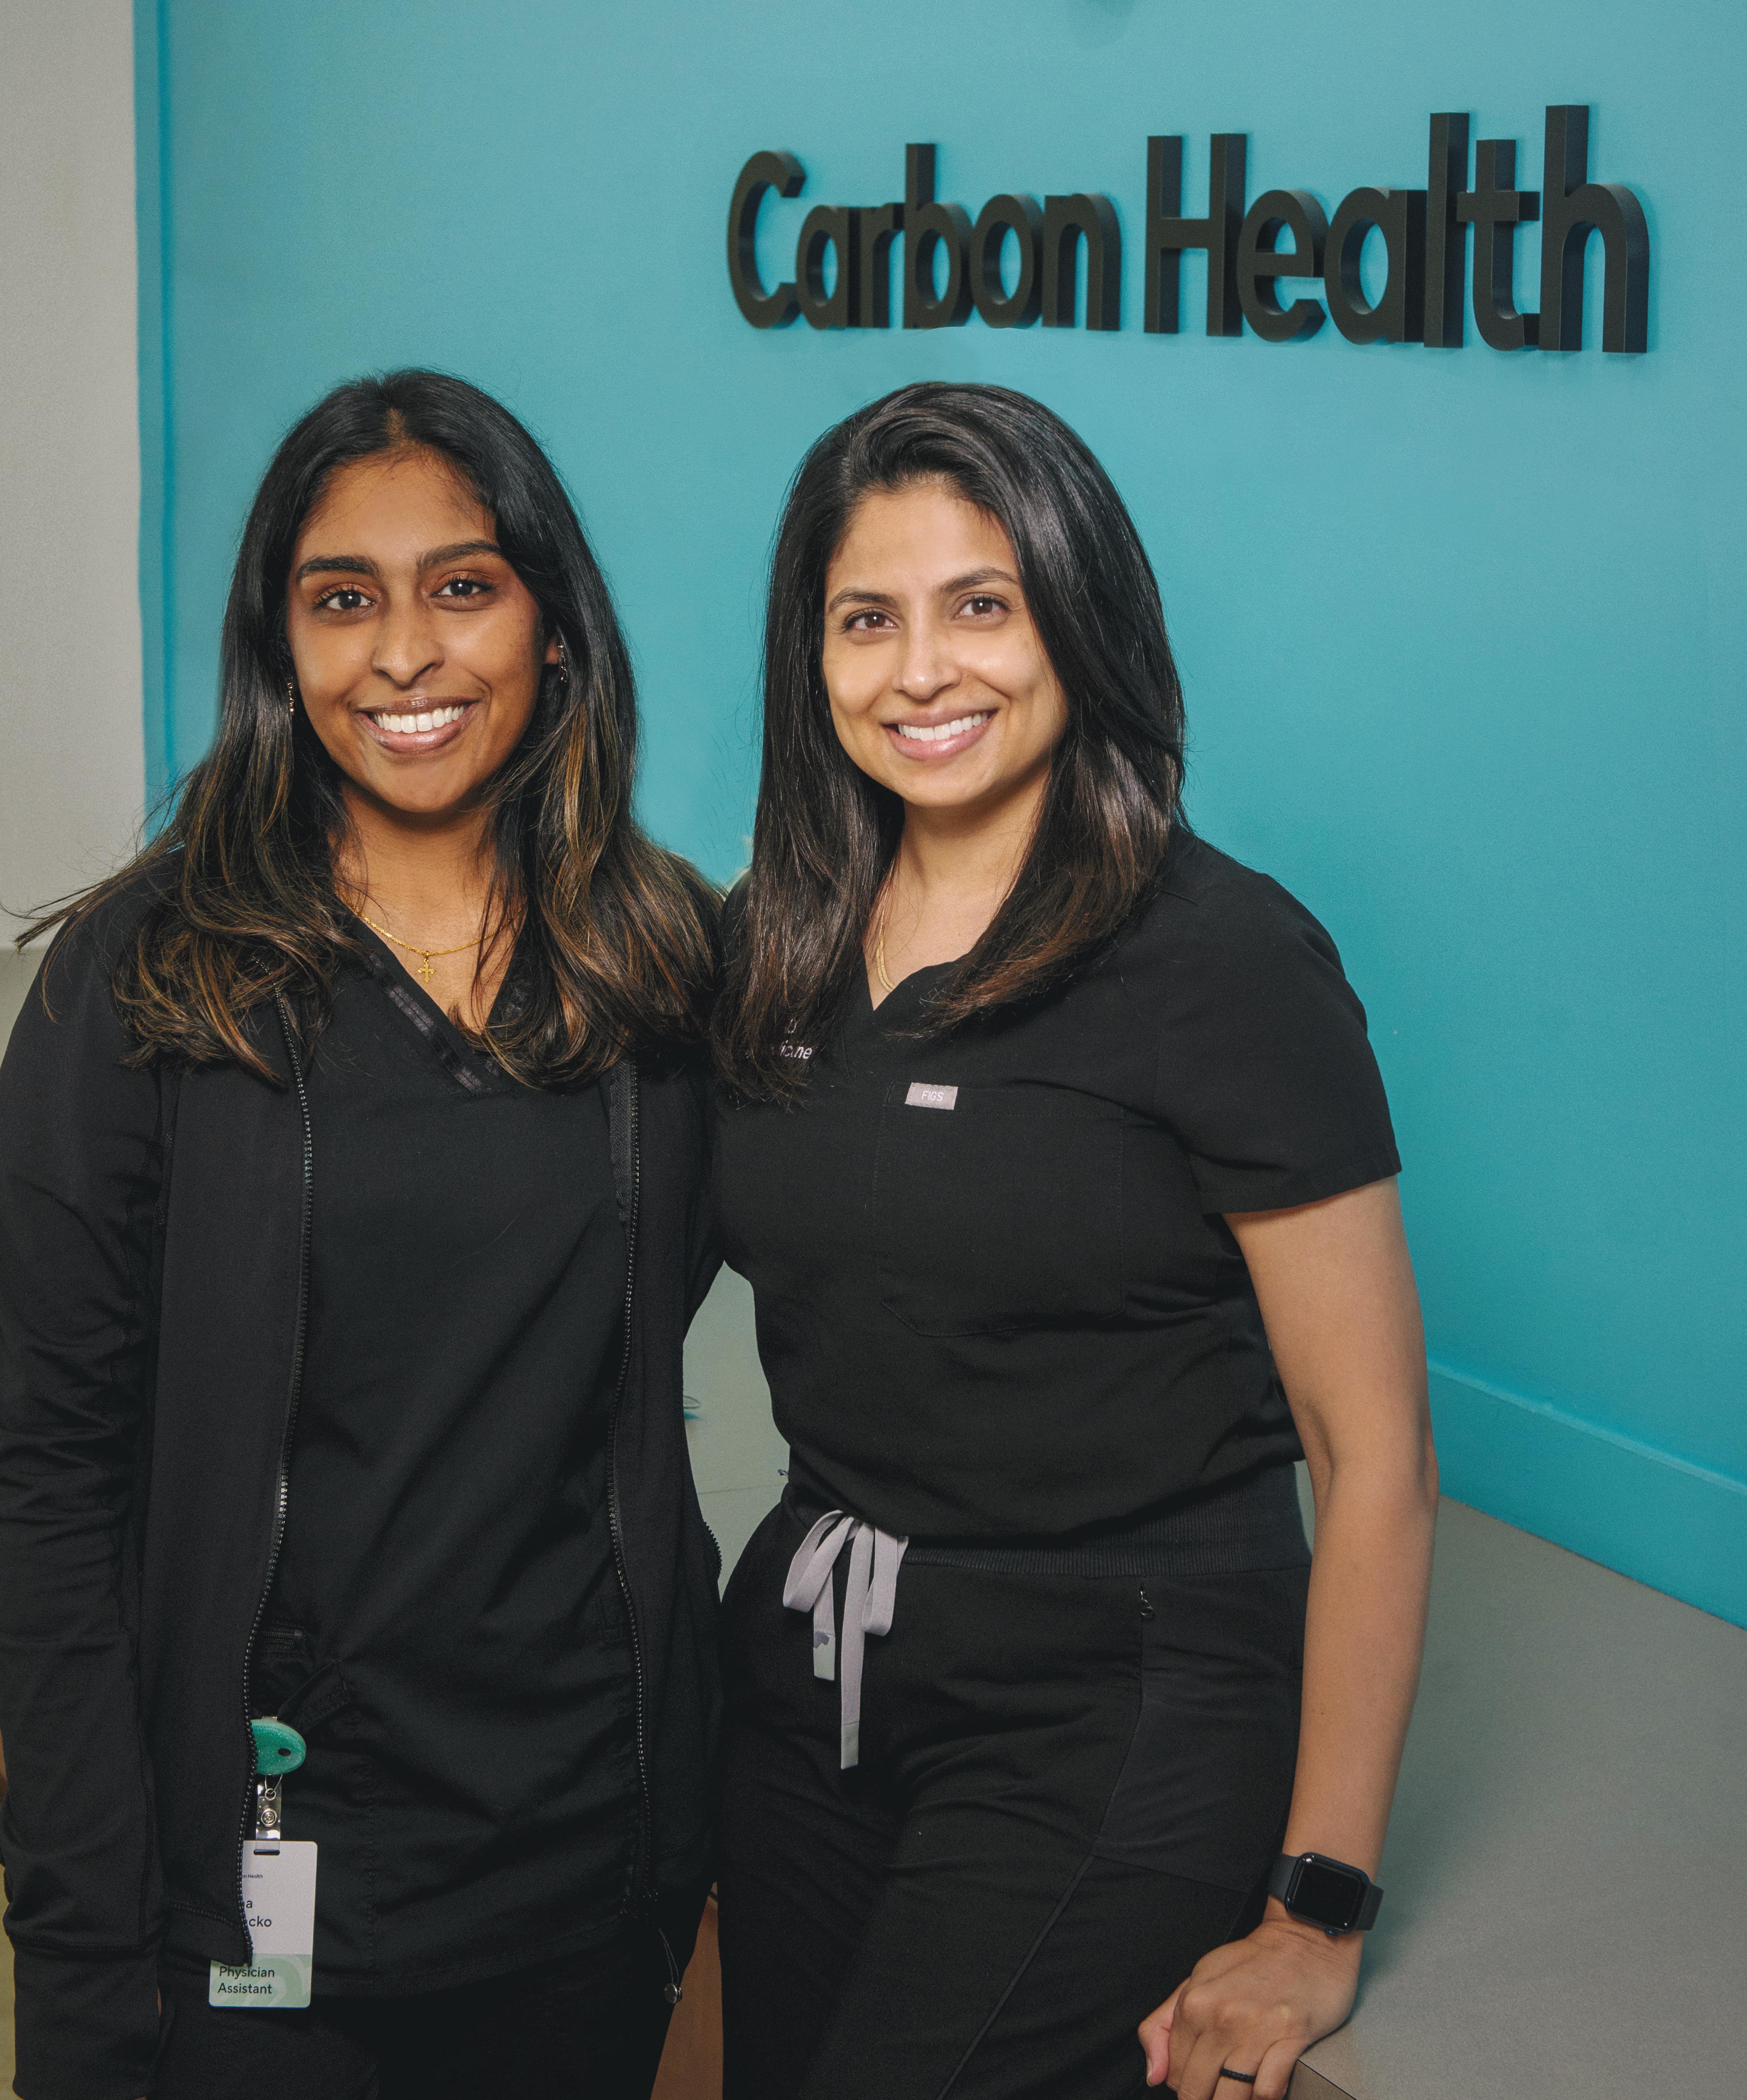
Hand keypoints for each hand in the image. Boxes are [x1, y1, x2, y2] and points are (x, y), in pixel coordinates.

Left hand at [1138, 1909, 1360, 2097]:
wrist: (1305, 1942)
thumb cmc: (1252, 1964)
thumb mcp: (1197, 1980)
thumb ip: (1163, 2024)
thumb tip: (1153, 2075)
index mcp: (1194, 2003)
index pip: (1175, 2073)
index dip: (1184, 2083)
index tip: (1198, 2078)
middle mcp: (1221, 2018)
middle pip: (1197, 2091)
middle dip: (1204, 2098)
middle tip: (1216, 2088)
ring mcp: (1256, 2030)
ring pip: (1231, 2098)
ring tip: (1239, 2089)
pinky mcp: (1291, 2039)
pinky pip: (1268, 2091)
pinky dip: (1265, 2097)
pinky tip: (1264, 2084)